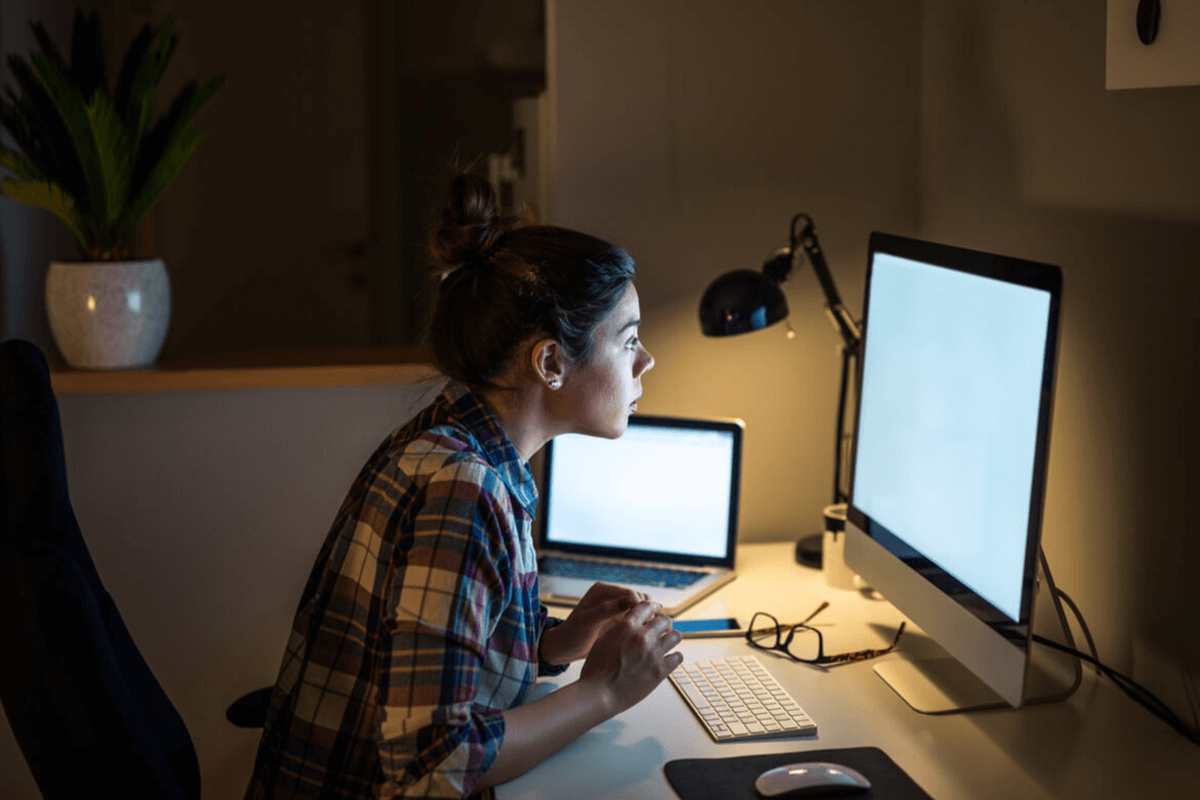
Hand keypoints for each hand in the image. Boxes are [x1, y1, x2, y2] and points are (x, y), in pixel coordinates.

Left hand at [540, 582, 648, 664]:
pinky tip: (646, 637)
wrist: (564, 648)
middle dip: (646, 612)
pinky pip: (636, 618)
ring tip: (650, 634)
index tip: (644, 623)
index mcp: (601, 591)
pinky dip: (643, 625)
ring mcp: (615, 607)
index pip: (629, 593)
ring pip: (640, 608)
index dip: (640, 606)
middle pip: (639, 599)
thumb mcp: (586, 622)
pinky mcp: (619, 618)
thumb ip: (606, 610)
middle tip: (650, 630)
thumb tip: (629, 601)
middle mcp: (610, 596)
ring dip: (647, 618)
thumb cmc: (572, 635)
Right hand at [578, 599, 683, 714]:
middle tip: (661, 630)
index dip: (651, 609)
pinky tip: (668, 659)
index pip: (647, 606)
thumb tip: (633, 622)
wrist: (599, 694)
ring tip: (666, 643)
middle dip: (662, 623)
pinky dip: (674, 657)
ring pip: (675, 636)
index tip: (653, 613)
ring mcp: (653, 654)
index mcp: (627, 626)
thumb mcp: (604, 639)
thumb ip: (620, 629)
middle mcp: (643, 637)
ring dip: (671, 638)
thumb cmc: (597, 669)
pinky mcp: (660, 671)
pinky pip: (678, 657)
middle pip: (664, 619)